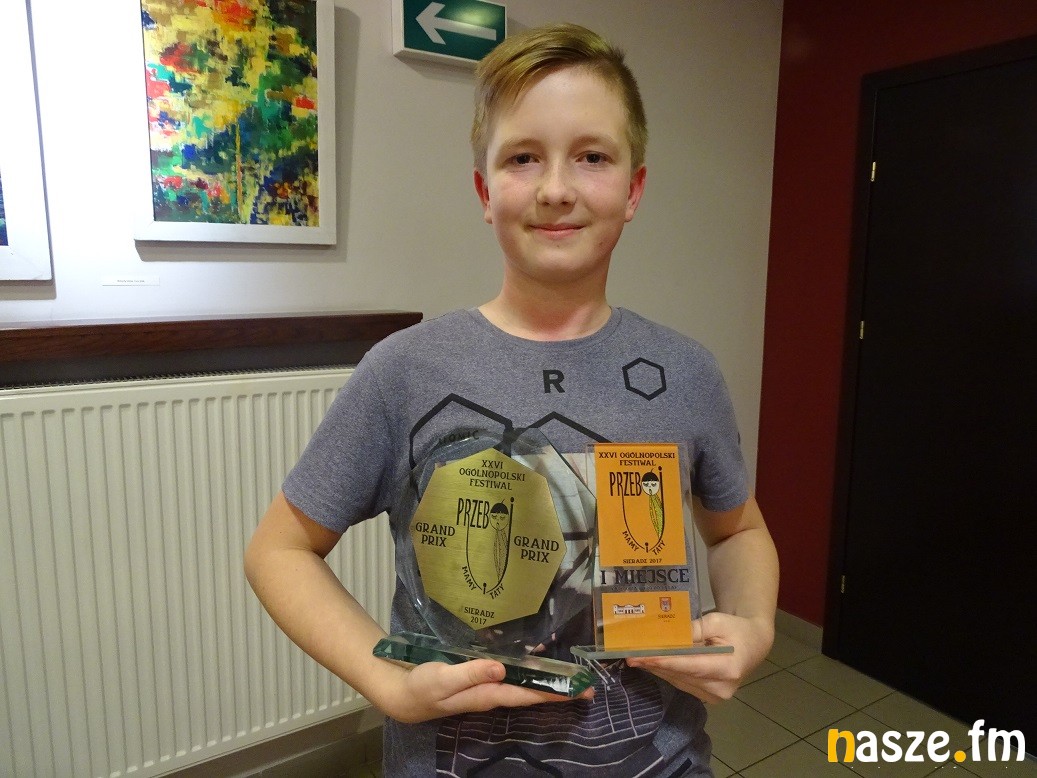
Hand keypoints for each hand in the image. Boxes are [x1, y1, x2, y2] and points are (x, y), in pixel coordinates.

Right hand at [380, 658, 593, 723]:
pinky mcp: (482, 681)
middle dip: (559, 691)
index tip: (578, 691)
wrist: (405, 694)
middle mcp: (493, 694)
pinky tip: (538, 667)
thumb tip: (502, 669)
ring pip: (524, 687)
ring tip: (571, 679)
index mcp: (488, 694)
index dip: (554, 692)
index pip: (528, 695)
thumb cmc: (424, 686)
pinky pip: (513, 680)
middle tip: (588, 688)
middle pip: (532, 694)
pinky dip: (529, 674)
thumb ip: (471, 672)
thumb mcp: (443, 678)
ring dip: (548, 683)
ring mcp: (488, 689)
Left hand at [625, 611, 773, 702]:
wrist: (753, 645)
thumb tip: (668, 637)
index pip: (689, 665)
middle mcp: (722, 687)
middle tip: (631, 656)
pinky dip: (668, 673)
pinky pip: (683, 684)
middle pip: (681, 675)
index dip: (664, 662)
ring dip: (658, 670)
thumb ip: (693, 630)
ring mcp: (716, 696)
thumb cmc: (735, 629)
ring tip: (637, 659)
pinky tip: (653, 665)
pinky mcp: (709, 698)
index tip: (641, 658)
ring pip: (679, 681)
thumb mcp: (716, 621)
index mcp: (727, 668)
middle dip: (655, 665)